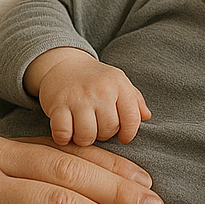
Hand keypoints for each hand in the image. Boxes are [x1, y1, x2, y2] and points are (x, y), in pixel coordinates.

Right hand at [26, 47, 151, 145]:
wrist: (63, 64)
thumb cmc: (95, 79)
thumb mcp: (117, 82)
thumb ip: (135, 100)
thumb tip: (147, 116)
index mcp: (118, 84)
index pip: (132, 119)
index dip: (129, 133)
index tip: (122, 137)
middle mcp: (100, 90)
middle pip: (108, 130)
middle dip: (104, 135)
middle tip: (98, 128)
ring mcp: (78, 97)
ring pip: (87, 135)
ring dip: (84, 139)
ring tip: (82, 131)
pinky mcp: (57, 104)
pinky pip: (63, 133)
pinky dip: (64, 138)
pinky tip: (66, 131)